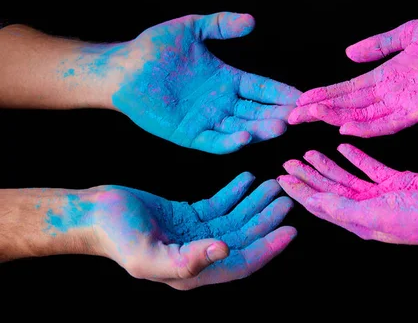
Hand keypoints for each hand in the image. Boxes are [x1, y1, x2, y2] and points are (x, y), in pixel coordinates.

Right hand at [89, 173, 295, 289]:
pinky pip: (220, 204)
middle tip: (287, 198)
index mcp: (193, 271)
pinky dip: (235, 192)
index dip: (268, 249)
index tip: (291, 230)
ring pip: (236, 219)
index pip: (242, 264)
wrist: (94, 214)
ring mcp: (195, 234)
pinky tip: (249, 178)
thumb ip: (187, 261)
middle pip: (244, 238)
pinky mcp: (189, 215)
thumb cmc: (117, 237)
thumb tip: (225, 252)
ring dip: (255, 202)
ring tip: (274, 184)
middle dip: (267, 219)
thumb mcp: (148, 256)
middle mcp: (199, 255)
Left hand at [113, 12, 301, 153]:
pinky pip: (214, 142)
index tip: (301, 95)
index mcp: (227, 80)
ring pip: (241, 128)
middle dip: (278, 114)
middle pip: (257, 111)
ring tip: (279, 127)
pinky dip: (230, 142)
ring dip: (260, 129)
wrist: (122, 67)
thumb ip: (221, 24)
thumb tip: (252, 21)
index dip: (280, 92)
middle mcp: (221, 103)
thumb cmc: (153, 48)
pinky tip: (245, 137)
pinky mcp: (189, 135)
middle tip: (298, 116)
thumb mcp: (192, 29)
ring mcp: (206, 121)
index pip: (261, 88)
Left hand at [278, 144, 417, 244]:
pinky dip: (356, 156)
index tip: (280, 178)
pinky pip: (370, 168)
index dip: (299, 191)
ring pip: (347, 178)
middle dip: (308, 176)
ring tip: (309, 152)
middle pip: (329, 190)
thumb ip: (345, 209)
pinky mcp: (395, 181)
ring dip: (328, 165)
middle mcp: (367, 209)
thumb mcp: (379, 215)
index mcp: (359, 221)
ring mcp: (381, 195)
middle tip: (288, 161)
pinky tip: (344, 146)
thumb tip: (314, 203)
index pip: (320, 205)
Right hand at [289, 17, 417, 136]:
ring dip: (336, 117)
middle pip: (349, 105)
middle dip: (320, 110)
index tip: (300, 100)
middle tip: (292, 116)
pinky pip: (389, 123)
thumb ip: (378, 45)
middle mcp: (391, 93)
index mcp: (387, 76)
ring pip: (363, 116)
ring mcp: (405, 104)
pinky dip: (367, 128)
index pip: (348, 89)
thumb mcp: (407, 34)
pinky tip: (345, 128)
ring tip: (310, 118)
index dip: (324, 95)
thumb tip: (347, 53)